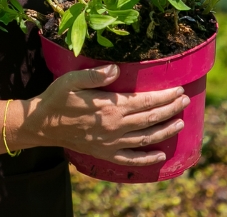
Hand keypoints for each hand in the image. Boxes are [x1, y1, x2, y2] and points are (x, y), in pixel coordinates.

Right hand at [17, 65, 189, 165]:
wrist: (41, 125)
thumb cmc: (56, 98)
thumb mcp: (71, 80)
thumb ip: (94, 75)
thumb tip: (116, 68)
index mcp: (109, 107)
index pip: (144, 101)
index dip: (164, 96)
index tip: (178, 89)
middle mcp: (114, 126)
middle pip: (150, 118)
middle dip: (170, 109)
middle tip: (184, 100)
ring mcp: (111, 143)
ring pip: (146, 137)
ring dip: (166, 130)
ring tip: (180, 122)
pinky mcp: (105, 153)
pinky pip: (131, 159)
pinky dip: (148, 158)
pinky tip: (161, 155)